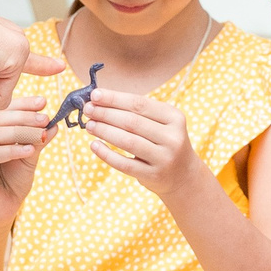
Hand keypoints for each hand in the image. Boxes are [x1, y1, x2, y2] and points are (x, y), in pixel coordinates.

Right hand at [0, 97, 49, 226]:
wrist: (0, 210)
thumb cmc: (12, 182)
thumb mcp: (28, 155)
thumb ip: (36, 139)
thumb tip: (54, 123)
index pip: (3, 110)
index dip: (23, 105)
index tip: (43, 102)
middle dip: (24, 117)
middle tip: (45, 117)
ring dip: (22, 132)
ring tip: (42, 134)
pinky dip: (13, 150)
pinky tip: (30, 150)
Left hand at [80, 88, 199, 199]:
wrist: (183, 176)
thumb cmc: (164, 142)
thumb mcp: (161, 124)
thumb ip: (136, 112)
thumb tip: (100, 101)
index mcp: (174, 117)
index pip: (139, 104)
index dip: (114, 99)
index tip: (94, 95)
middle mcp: (173, 137)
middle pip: (132, 122)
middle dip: (106, 114)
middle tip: (88, 110)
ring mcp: (165, 158)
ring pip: (127, 141)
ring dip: (104, 131)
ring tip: (89, 125)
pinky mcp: (154, 176)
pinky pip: (124, 164)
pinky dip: (106, 154)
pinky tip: (94, 145)